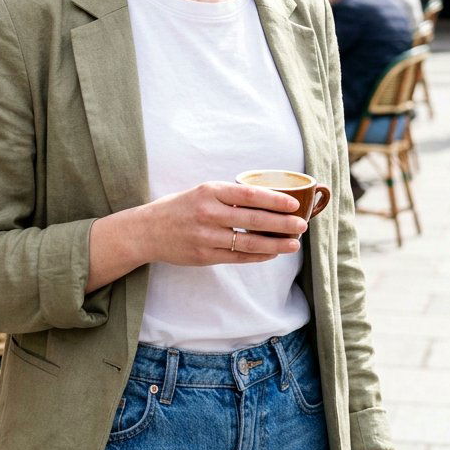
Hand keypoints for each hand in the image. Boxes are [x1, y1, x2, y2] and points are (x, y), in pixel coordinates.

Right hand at [141, 181, 307, 266]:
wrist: (147, 231)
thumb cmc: (179, 208)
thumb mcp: (202, 192)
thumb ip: (229, 196)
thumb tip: (266, 199)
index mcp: (210, 192)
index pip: (249, 195)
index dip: (274, 200)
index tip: (293, 204)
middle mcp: (208, 213)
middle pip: (253, 220)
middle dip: (282, 223)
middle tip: (302, 225)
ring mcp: (206, 237)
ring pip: (249, 242)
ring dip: (275, 244)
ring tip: (294, 244)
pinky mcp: (205, 256)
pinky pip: (238, 257)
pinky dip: (258, 256)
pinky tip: (272, 253)